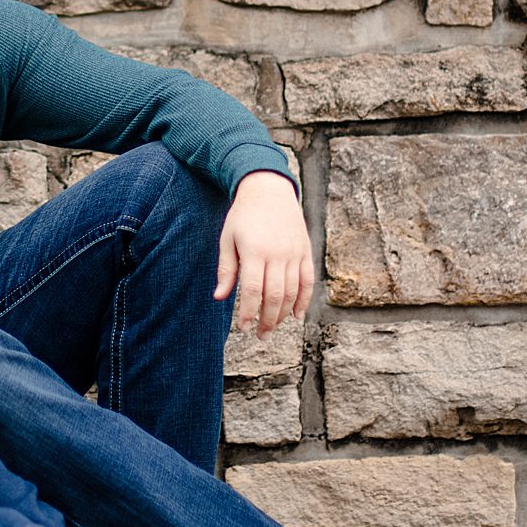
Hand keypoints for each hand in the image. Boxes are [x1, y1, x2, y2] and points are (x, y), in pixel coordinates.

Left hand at [215, 170, 312, 336]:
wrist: (269, 189)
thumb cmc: (243, 216)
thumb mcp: (228, 239)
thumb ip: (226, 270)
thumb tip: (219, 297)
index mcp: (254, 251)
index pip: (253, 290)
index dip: (249, 313)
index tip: (244, 328)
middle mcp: (277, 253)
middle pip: (275, 296)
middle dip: (268, 321)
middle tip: (260, 336)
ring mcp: (294, 253)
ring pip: (292, 292)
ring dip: (284, 315)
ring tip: (273, 328)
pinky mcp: (305, 251)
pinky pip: (308, 281)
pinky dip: (304, 301)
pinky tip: (297, 316)